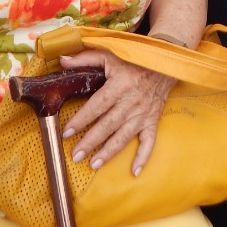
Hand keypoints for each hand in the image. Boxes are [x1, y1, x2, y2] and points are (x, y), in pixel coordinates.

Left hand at [58, 51, 174, 176]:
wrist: (164, 62)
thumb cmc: (134, 59)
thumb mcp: (110, 54)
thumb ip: (85, 58)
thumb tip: (62, 61)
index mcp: (119, 85)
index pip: (97, 106)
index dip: (81, 120)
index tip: (67, 132)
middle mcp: (131, 102)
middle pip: (107, 125)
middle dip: (90, 142)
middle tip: (76, 155)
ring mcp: (143, 113)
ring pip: (124, 137)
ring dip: (108, 152)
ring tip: (93, 164)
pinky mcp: (152, 120)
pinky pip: (149, 141)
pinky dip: (143, 157)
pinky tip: (134, 171)